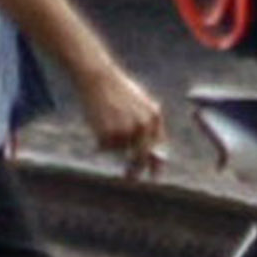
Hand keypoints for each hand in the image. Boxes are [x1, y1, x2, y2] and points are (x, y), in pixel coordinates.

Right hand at [76, 59, 166, 175]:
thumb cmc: (119, 90)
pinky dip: (101, 141)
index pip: (158, 147)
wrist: (99, 78)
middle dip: (136, 170)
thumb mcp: (141, 102)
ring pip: (119, 150)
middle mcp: (142, 126)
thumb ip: (148, 123)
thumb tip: (153, 149)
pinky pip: (105, 147)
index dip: (156, 164)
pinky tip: (99, 123)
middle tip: (129, 177)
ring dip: (113, 144)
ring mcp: (126, 130)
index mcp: (153, 117)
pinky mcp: (109, 134)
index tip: (153, 176)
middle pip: (141, 157)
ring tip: (107, 122)